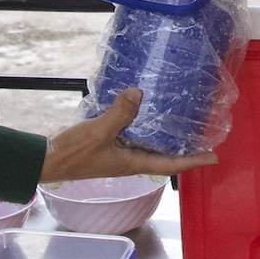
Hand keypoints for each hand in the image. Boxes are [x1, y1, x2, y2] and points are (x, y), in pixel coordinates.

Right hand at [40, 89, 218, 182]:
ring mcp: (118, 154)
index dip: (192, 161)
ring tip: (178, 122)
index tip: (213, 157)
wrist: (47, 161)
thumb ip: (119, 114)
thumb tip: (138, 93)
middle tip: (201, 136)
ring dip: (164, 137)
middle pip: (163, 156)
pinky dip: (142, 126)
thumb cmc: (73, 154)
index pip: (170, 165)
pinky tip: (141, 112)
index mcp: (132, 163)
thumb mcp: (98, 132)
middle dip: (183, 149)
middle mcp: (129, 161)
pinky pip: (131, 136)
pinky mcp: (107, 145)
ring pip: (148, 146)